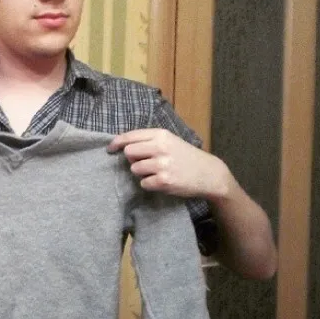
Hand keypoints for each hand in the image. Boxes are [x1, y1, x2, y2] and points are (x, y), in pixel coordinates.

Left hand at [107, 128, 229, 199]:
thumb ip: (149, 140)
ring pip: (135, 169)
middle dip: (132, 159)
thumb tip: (122, 144)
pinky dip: (149, 184)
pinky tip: (161, 181)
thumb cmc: (186, 156)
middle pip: (129, 152)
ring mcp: (163, 164)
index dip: (116, 142)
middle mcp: (160, 147)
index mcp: (161, 134)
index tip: (110, 148)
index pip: (130, 136)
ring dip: (142, 173)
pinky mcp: (164, 181)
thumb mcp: (170, 141)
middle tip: (144, 162)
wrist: (209, 174)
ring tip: (156, 172)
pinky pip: (144, 183)